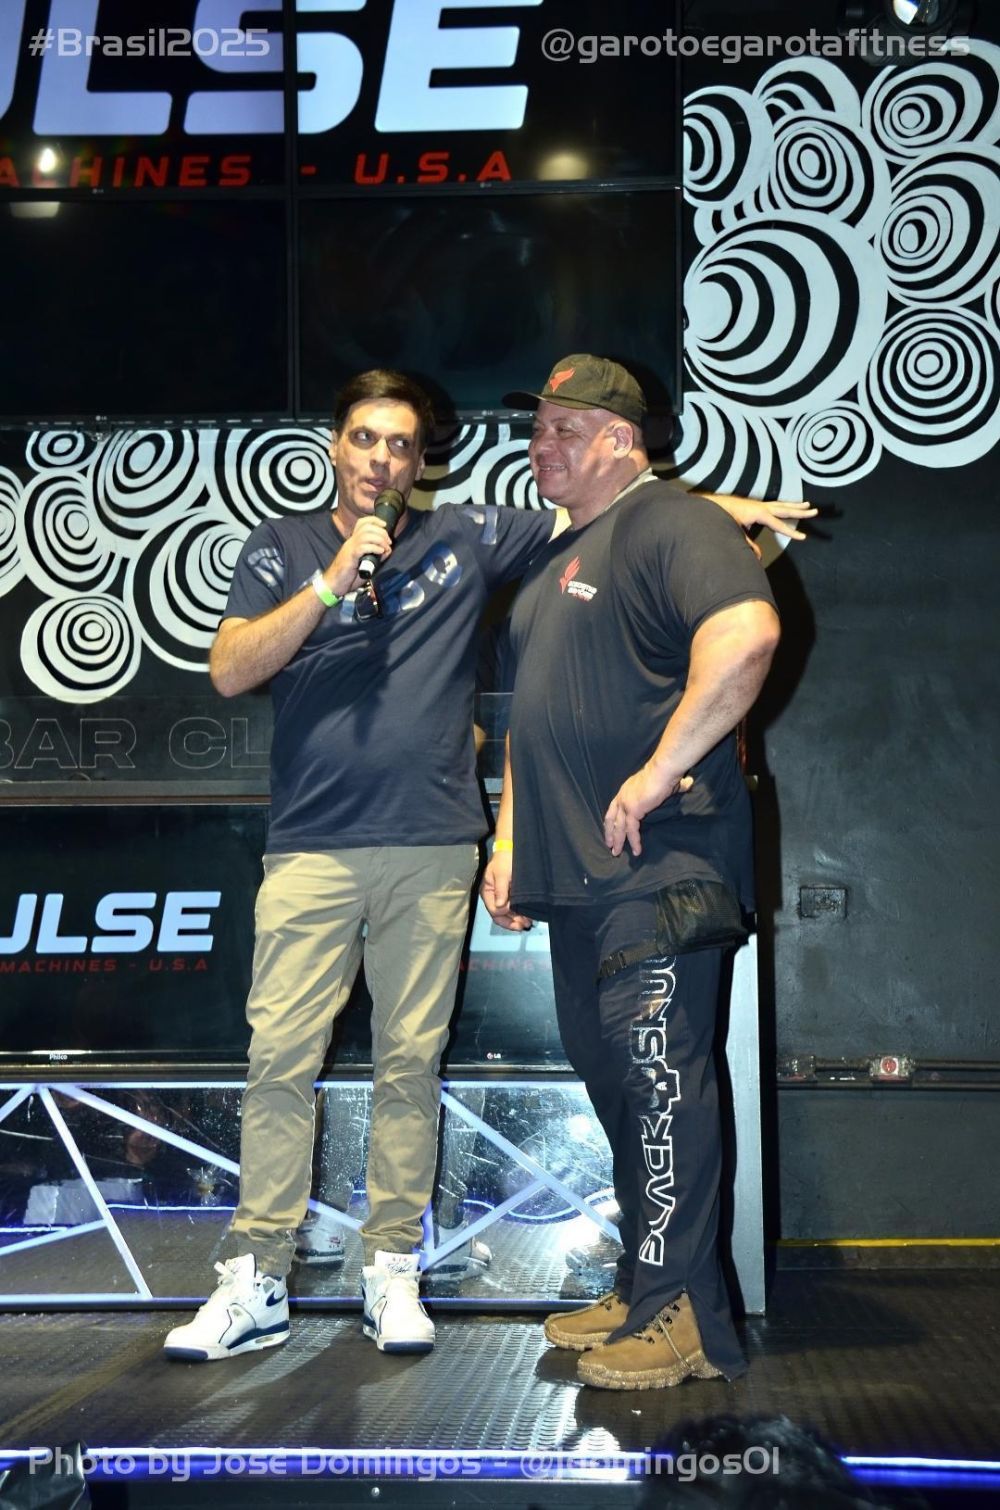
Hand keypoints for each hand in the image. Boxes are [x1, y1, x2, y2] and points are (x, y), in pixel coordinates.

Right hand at [331, 516, 393, 593]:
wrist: (333, 584)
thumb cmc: (348, 576)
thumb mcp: (364, 564)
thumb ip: (375, 556)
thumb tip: (386, 551)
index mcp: (353, 541)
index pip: (362, 523)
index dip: (374, 520)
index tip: (385, 525)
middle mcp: (351, 542)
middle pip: (366, 527)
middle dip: (381, 532)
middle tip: (389, 542)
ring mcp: (349, 548)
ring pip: (365, 535)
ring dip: (379, 540)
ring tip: (385, 548)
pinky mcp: (350, 557)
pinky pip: (362, 547)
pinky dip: (374, 548)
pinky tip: (380, 552)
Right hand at [479, 851, 532, 931]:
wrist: (512, 849)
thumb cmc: (505, 859)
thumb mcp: (502, 874)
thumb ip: (500, 890)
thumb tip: (499, 906)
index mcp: (487, 892)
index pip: (494, 910)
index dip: (504, 915)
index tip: (515, 914)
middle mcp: (493, 897)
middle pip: (499, 916)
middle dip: (511, 922)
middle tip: (523, 926)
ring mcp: (502, 897)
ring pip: (507, 914)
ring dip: (516, 919)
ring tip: (527, 923)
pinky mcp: (510, 895)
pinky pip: (513, 909)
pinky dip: (519, 913)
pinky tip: (527, 916)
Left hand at [604, 768, 693, 857]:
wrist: (663, 770)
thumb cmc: (666, 773)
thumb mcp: (666, 783)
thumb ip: (676, 786)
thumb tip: (688, 783)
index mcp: (626, 790)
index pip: (614, 808)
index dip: (611, 821)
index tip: (610, 831)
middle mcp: (622, 797)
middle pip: (611, 819)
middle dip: (610, 833)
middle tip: (610, 846)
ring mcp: (626, 804)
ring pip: (619, 827)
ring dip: (618, 841)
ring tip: (617, 853)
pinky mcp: (633, 810)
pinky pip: (632, 830)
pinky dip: (634, 841)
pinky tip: (637, 851)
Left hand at [695, 493, 816, 540]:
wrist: (714, 506)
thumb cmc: (724, 518)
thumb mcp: (736, 533)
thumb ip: (748, 545)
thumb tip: (757, 557)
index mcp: (760, 513)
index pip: (779, 524)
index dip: (791, 532)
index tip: (803, 537)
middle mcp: (762, 506)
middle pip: (786, 509)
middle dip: (800, 512)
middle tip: (814, 511)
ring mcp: (760, 505)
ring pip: (781, 505)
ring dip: (795, 506)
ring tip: (807, 505)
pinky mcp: (756, 506)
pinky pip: (775, 506)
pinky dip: (784, 506)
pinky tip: (788, 507)